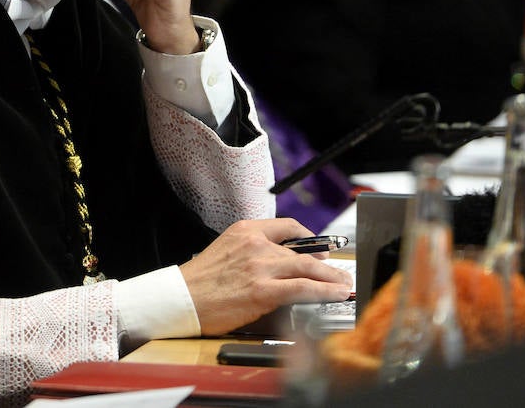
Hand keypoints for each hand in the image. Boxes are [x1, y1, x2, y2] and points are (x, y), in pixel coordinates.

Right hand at [179, 218, 353, 335]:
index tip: (320, 247)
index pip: (287, 226)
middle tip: (339, 272)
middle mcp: (256, 244)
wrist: (180, 298)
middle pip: (303, 251)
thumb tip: (279, 264)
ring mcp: (261, 266)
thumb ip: (252, 252)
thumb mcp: (225, 251)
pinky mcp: (263, 290)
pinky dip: (324, 291)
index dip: (310, 238)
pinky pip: (303, 288)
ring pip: (308, 268)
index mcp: (245, 230)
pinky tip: (335, 294)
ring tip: (343, 285)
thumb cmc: (200, 281)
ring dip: (331, 278)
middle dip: (326, 263)